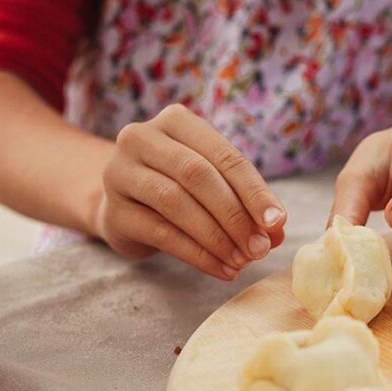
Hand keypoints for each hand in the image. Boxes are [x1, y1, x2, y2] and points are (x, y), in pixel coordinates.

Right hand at [94, 104, 286, 279]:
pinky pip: (161, 233)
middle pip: (198, 175)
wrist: (126, 206)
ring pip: (176, 203)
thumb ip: (245, 202)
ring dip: (217, 237)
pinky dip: (198, 254)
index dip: (254, 191)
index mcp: (176, 121)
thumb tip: (275, 232)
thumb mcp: (215, 185)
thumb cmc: (181, 189)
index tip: (277, 222)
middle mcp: (142, 138)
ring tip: (243, 260)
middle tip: (260, 247)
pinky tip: (222, 269)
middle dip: (235, 215)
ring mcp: (120, 173)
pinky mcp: (113, 211)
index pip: (224, 155)